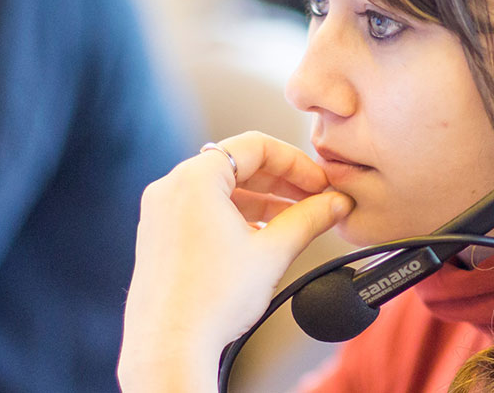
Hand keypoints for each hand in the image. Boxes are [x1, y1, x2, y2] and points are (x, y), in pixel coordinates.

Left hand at [119, 131, 351, 391]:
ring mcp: (159, 213)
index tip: (321, 184)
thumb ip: (309, 219)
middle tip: (315, 201)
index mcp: (194, 178)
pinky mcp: (158, 238)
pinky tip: (261, 241)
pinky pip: (201, 213)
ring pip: (219, 192)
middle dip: (280, 183)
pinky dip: (234, 219)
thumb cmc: (212, 300)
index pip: (254, 146)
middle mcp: (170, 187)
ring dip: (260, 202)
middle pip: (236, 166)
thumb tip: (336, 203)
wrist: (169, 347)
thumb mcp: (272, 253)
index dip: (296, 163)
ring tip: (294, 224)